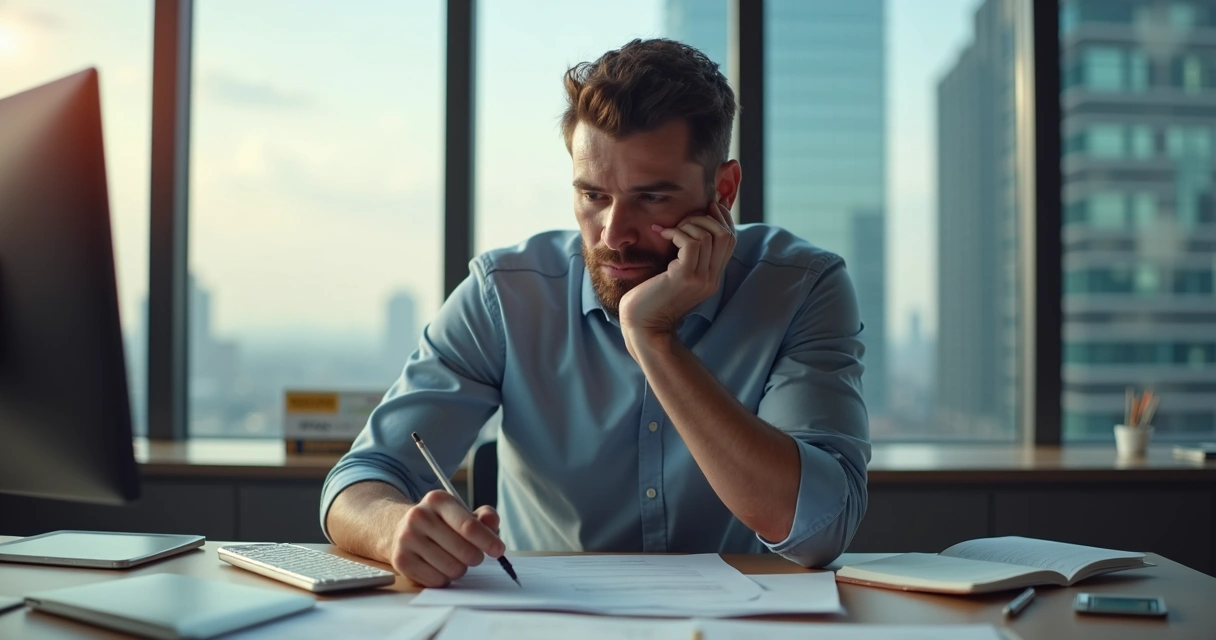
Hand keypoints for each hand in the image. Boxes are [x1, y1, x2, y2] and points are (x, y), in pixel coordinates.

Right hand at [385, 490, 504, 587]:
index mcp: (438, 500)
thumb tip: (492, 523)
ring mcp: (407, 538)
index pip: (468, 525)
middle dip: (476, 558)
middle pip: (464, 551)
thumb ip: (484, 517)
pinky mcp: (400, 560)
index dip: (488, 541)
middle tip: (473, 556)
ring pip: (452, 569)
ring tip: (454, 559)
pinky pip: (436, 580)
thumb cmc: (442, 524)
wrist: (402, 530)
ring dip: (460, 569)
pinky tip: (439, 567)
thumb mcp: (462, 513)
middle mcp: (419, 516)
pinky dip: (444, 578)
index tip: (499, 551)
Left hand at [618, 199, 735, 347]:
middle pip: (726, 235)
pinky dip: (677, 232)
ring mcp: (701, 279)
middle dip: (706, 218)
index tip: (705, 206)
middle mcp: (712, 278)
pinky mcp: (685, 278)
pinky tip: (662, 234)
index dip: (722, 218)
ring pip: (708, 235)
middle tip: (682, 220)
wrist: (642, 327)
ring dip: (688, 224)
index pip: (731, 239)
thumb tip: (688, 225)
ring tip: (670, 229)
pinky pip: (691, 243)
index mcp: (712, 277)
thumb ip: (686, 256)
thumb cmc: (651, 298)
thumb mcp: (675, 274)